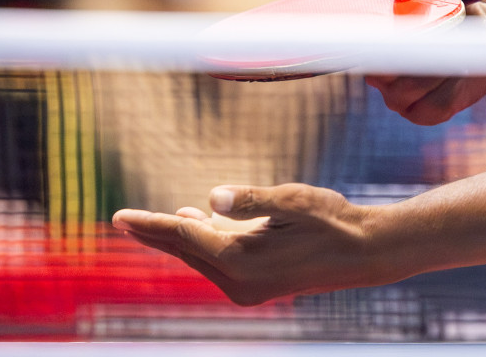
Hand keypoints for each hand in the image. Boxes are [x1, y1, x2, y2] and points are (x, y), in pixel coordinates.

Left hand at [113, 184, 379, 305]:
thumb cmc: (332, 222)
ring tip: (154, 222)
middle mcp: (239, 281)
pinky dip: (203, 242)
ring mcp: (248, 287)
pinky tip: (198, 223)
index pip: (186, 236)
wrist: (366, 253)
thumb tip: (211, 198)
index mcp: (243, 261)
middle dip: (156, 233)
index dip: (151, 224)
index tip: (119, 217)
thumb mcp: (293, 201)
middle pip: (187, 250)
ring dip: (180, 237)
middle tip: (121, 219)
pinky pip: (218, 261)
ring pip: (202, 256)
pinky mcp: (258, 284)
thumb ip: (252, 199)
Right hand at [367, 0, 485, 124]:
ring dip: (438, 65)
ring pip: (408, 89)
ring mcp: (397, 97)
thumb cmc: (454, 2)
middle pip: (381, 72)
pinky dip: (452, 86)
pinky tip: (462, 68)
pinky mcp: (423, 113)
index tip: (390, 32)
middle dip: (414, 50)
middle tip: (442, 28)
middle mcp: (377, 71)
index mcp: (369, 38)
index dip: (364, 43)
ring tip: (458, 43)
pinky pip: (432, 104)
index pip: (351, 48)